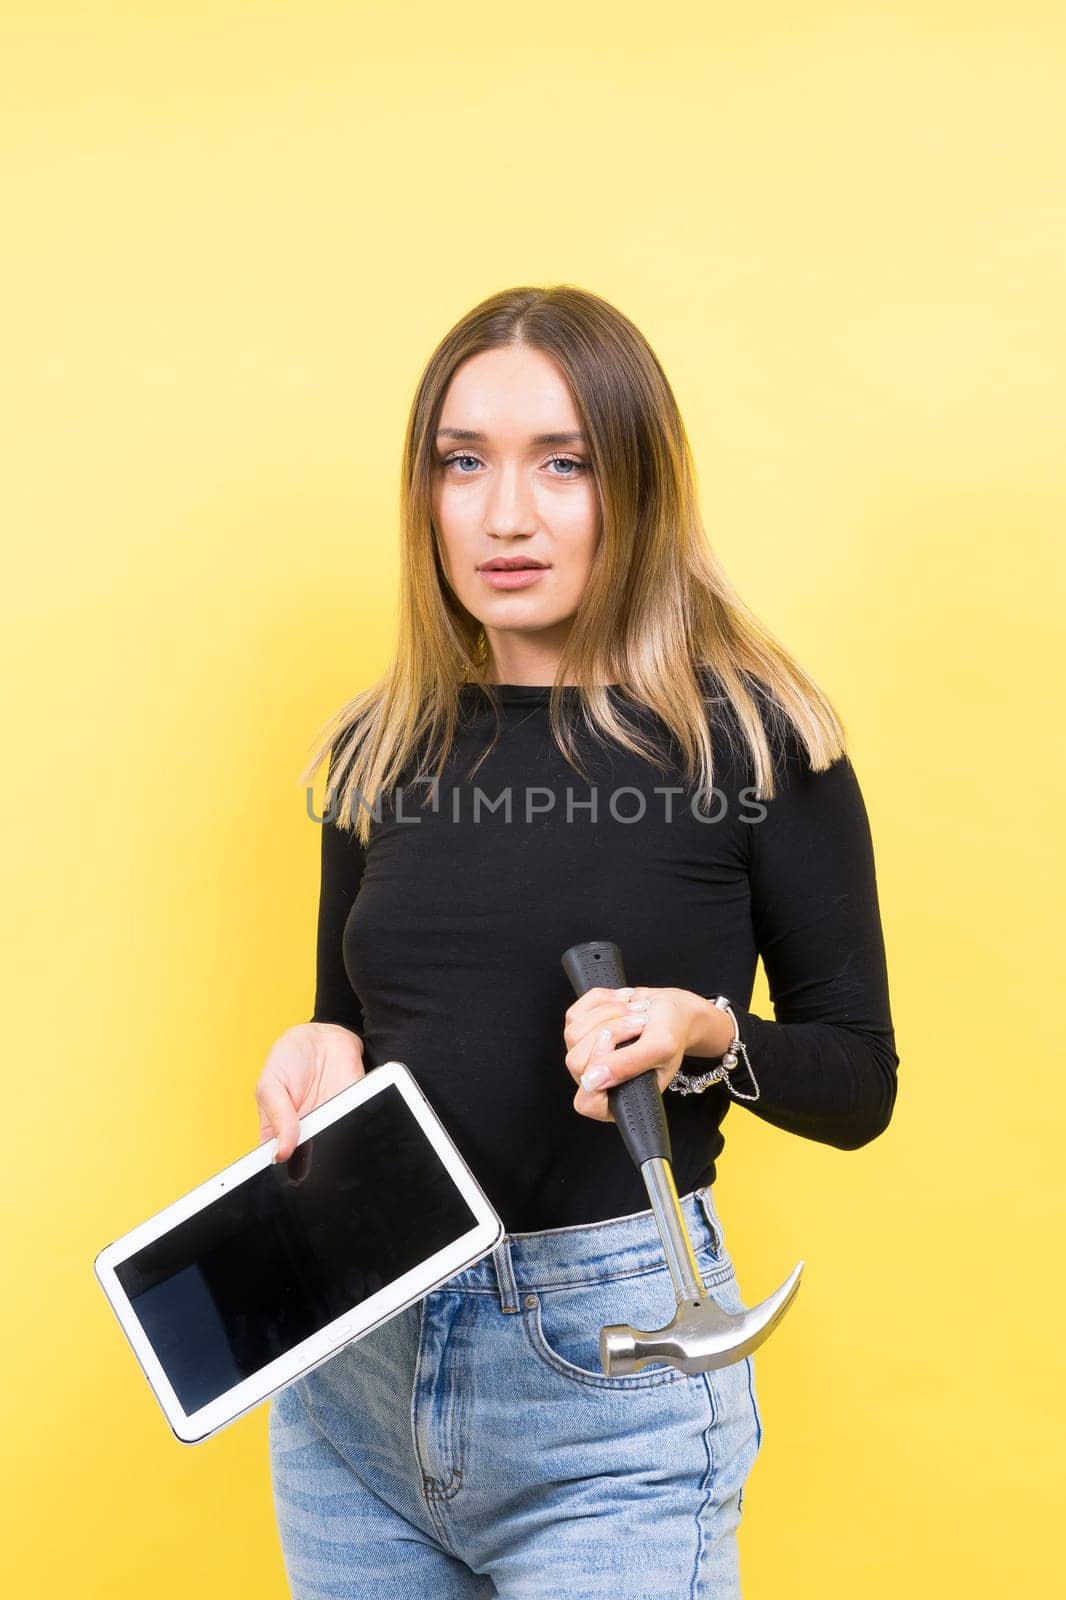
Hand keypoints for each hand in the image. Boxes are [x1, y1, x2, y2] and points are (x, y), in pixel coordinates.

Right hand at [255, 1022, 366, 1169]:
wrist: (324, 1036)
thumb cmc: (290, 1059)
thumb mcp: (271, 1085)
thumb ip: (277, 1118)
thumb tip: (280, 1153)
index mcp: (281, 1132)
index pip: (281, 1164)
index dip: (283, 1174)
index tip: (287, 1173)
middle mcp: (308, 1135)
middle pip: (311, 1165)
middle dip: (313, 1168)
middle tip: (311, 1156)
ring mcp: (334, 1126)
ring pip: (338, 1153)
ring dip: (338, 1150)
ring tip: (329, 1129)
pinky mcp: (357, 1115)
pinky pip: (361, 1130)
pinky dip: (361, 1131)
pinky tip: (352, 1120)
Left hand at [562, 986, 732, 1124]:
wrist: (671, 1009)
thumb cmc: (672, 1033)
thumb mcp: (660, 1048)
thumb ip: (628, 1065)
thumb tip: (591, 1081)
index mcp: (618, 1100)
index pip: (586, 1102)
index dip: (595, 1072)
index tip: (614, 1043)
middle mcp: (596, 1082)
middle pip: (575, 1061)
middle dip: (610, 1031)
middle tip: (639, 1023)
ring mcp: (584, 1056)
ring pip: (574, 1034)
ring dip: (608, 1014)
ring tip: (634, 1012)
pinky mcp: (579, 1030)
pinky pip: (574, 1014)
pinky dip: (600, 1002)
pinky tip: (622, 1003)